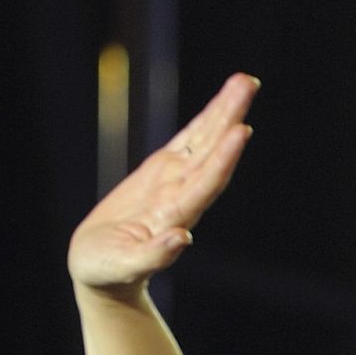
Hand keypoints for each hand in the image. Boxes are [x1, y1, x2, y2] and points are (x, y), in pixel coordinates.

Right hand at [68, 72, 259, 293]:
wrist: (105, 272)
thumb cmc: (109, 272)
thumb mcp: (124, 267)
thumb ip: (153, 257)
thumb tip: (181, 239)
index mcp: (173, 216)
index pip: (205, 184)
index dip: (223, 158)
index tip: (241, 131)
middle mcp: (181, 194)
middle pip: (211, 152)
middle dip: (229, 118)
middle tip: (249, 83)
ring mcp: (174, 182)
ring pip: (203, 141)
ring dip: (223, 112)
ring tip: (244, 82)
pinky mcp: (161, 174)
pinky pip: (186, 142)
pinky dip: (204, 123)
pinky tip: (222, 104)